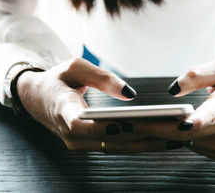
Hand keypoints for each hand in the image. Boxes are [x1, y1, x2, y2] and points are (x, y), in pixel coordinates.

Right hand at [16, 58, 169, 152]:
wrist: (39, 98)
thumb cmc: (58, 79)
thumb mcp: (74, 67)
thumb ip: (101, 78)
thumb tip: (131, 94)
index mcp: (61, 110)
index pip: (79, 125)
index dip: (103, 127)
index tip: (126, 124)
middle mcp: (70, 134)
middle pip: (109, 140)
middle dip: (142, 136)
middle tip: (172, 128)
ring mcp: (79, 144)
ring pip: (117, 147)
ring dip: (147, 144)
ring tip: (176, 135)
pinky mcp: (90, 145)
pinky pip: (117, 147)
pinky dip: (139, 143)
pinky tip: (162, 138)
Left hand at [132, 59, 214, 159]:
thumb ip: (196, 74)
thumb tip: (172, 90)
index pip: (214, 115)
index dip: (198, 120)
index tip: (183, 122)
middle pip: (184, 134)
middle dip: (151, 129)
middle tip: (122, 123)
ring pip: (182, 142)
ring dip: (156, 135)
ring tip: (128, 126)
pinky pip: (188, 145)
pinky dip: (171, 138)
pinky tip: (154, 130)